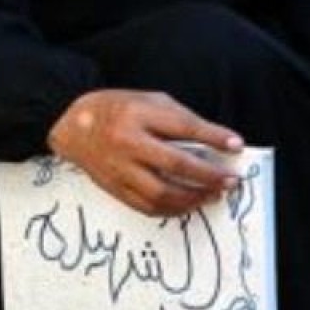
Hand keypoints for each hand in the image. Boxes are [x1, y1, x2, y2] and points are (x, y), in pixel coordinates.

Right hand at [48, 89, 243, 215]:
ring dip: (193, 197)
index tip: (237, 146)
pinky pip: (147, 206)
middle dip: (209, 175)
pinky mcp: (115, 188)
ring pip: (162, 192)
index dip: (213, 137)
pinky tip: (188, 204)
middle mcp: (128, 142)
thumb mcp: (150, 100)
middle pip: (176, 164)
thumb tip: (215, 142)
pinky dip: (172, 209)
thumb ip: (180, 119)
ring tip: (213, 195)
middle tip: (230, 180)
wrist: (72, 125)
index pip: (184, 127)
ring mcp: (120, 169)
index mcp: (139, 114)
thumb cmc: (118, 110)